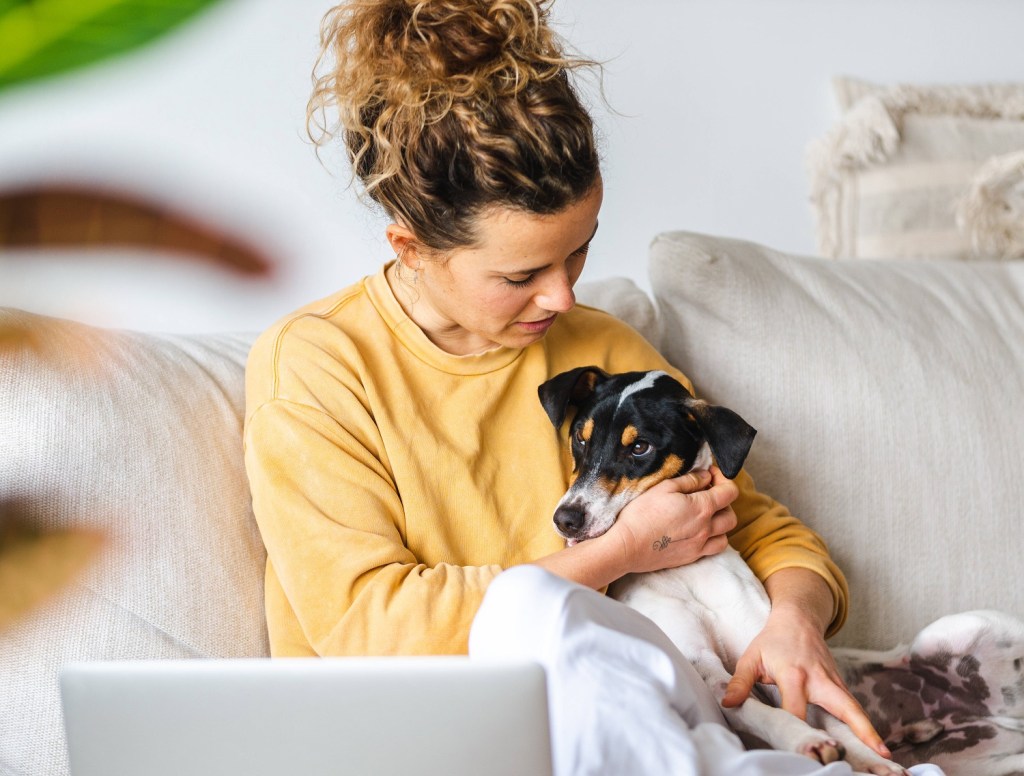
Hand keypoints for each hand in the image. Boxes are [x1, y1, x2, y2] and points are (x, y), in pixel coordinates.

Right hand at [610, 465, 738, 574]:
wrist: (628, 547)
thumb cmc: (642, 514)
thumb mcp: (664, 487)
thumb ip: (689, 480)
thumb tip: (706, 476)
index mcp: (702, 507)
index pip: (729, 491)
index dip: (723, 478)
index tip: (710, 474)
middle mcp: (706, 528)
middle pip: (731, 514)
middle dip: (724, 501)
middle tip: (707, 494)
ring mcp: (700, 545)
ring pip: (726, 534)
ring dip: (720, 522)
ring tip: (705, 515)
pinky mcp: (692, 557)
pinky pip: (714, 549)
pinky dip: (713, 539)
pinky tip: (699, 533)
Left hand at [722, 588, 891, 758]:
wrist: (798, 618)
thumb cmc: (772, 640)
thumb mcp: (751, 658)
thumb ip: (739, 682)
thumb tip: (728, 703)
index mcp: (794, 674)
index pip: (796, 709)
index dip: (797, 729)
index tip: (800, 750)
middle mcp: (819, 679)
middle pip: (842, 706)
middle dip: (857, 728)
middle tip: (874, 752)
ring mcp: (834, 681)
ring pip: (854, 707)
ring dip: (869, 730)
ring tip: (884, 755)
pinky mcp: (840, 684)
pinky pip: (853, 706)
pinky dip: (864, 723)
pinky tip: (874, 744)